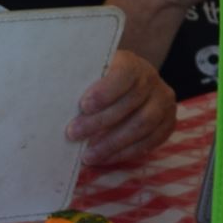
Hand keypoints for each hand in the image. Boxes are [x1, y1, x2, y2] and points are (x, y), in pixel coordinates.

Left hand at [69, 51, 177, 165]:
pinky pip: (152, 141)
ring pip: (144, 124)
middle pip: (132, 102)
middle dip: (101, 121)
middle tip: (74, 135)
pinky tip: (107, 158)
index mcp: (132, 63)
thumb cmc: (97, 84)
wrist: (126, 87)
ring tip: (89, 155)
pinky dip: (127, 152)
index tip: (83, 106)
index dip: (106, 91)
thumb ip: (79, 85)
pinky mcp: (168, 122)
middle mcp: (152, 79)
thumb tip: (54, 104)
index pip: (125, 74)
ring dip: (114, 143)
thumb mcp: (90, 76)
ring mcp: (164, 101)